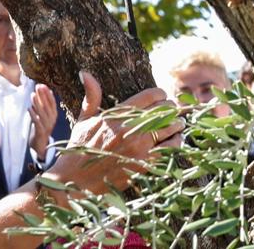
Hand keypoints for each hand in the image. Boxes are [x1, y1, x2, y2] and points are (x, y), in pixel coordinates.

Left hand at [28, 83, 57, 159]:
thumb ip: (45, 104)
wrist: (41, 144)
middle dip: (42, 95)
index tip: (42, 85)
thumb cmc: (42, 127)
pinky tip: (29, 108)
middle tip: (37, 86)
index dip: (47, 93)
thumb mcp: (45, 114)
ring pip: (42, 113)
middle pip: (47, 106)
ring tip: (32, 95)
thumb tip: (48, 90)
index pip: (52, 102)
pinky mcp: (40, 132)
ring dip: (37, 103)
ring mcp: (47, 126)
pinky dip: (33, 115)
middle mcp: (52, 119)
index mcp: (54, 114)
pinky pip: (37, 122)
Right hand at [45, 72, 182, 195]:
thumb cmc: (79, 149)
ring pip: (170, 128)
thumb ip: (91, 96)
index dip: (160, 94)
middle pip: (164, 110)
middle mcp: (129, 129)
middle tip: (173, 110)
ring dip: (176, 125)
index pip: (149, 96)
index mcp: (116, 115)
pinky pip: (170, 149)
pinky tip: (174, 141)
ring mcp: (139, 148)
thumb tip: (85, 72)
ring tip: (178, 124)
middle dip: (170, 108)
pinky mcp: (144, 165)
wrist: (76, 181)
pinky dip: (175, 143)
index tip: (163, 96)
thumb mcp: (84, 120)